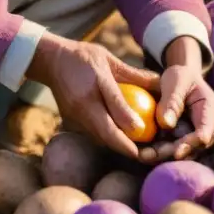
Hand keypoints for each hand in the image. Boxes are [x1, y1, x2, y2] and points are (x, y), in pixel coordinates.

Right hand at [27, 34, 160, 159]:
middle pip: (106, 132)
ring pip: (99, 138)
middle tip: (146, 155)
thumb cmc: (85, 57)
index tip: (143, 135)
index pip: (115, 104)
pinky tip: (122, 141)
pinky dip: (108, 140)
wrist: (51, 61)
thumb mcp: (110, 60)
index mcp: (95, 82)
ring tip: (140, 151)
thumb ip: (134, 75)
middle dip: (126, 147)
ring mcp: (75, 115)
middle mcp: (83, 103)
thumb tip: (161, 83)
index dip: (129, 123)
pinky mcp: (71, 122)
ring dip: (118, 146)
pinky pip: (93, 134)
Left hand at [138, 60, 213, 163]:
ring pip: (184, 152)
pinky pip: (176, 148)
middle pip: (194, 147)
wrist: (183, 79)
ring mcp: (199, 135)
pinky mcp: (188, 140)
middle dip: (172, 153)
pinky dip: (161, 151)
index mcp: (212, 110)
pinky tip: (144, 152)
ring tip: (142, 155)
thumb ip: (172, 101)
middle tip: (149, 156)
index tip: (175, 152)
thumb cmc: (181, 76)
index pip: (205, 133)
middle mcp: (210, 127)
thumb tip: (166, 124)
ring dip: (164, 155)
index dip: (191, 144)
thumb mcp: (176, 81)